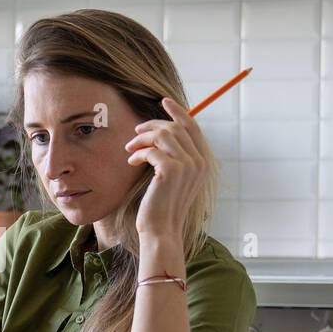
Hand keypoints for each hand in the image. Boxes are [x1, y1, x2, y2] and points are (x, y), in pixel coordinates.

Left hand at [124, 96, 208, 247]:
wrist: (160, 229)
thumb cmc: (162, 205)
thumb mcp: (174, 178)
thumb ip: (176, 156)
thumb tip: (163, 132)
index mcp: (202, 162)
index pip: (193, 127)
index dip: (178, 111)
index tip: (163, 101)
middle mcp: (199, 162)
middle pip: (176, 127)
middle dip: (152, 125)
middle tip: (135, 131)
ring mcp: (187, 166)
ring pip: (162, 135)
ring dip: (142, 139)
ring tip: (129, 149)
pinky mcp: (170, 171)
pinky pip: (151, 150)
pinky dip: (138, 153)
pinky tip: (132, 162)